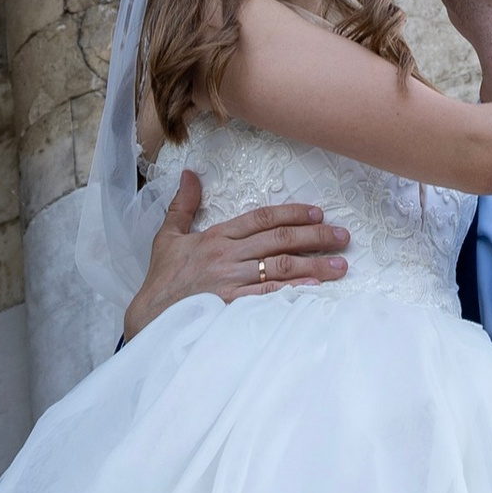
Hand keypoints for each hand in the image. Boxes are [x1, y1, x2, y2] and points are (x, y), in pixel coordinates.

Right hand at [120, 173, 351, 338]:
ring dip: (314, 264)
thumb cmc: (162, 280)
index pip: (260, 219)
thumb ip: (183, 205)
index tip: (318, 214)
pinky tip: (314, 288)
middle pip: (278, 240)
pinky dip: (293, 291)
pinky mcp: (231, 306)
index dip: (292, 214)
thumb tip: (189, 174)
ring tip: (341, 264)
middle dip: (315, 237)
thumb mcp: (168, 237)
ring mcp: (230, 282)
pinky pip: (268, 297)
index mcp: (215, 237)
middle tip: (343, 236)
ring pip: (280, 267)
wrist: (148, 318)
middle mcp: (227, 257)